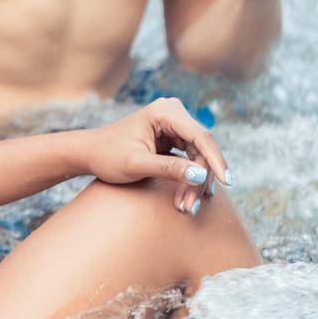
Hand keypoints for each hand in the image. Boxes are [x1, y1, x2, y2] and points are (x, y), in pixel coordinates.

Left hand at [82, 96, 232, 215]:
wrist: (90, 154)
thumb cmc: (108, 156)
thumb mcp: (137, 165)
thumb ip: (169, 169)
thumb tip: (200, 175)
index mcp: (163, 112)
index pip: (201, 136)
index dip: (216, 160)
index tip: (227, 183)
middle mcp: (172, 112)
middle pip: (202, 148)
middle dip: (200, 178)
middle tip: (190, 206)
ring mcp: (174, 124)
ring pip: (199, 156)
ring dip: (195, 182)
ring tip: (185, 206)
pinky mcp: (173, 136)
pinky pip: (192, 158)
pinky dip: (190, 178)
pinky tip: (187, 197)